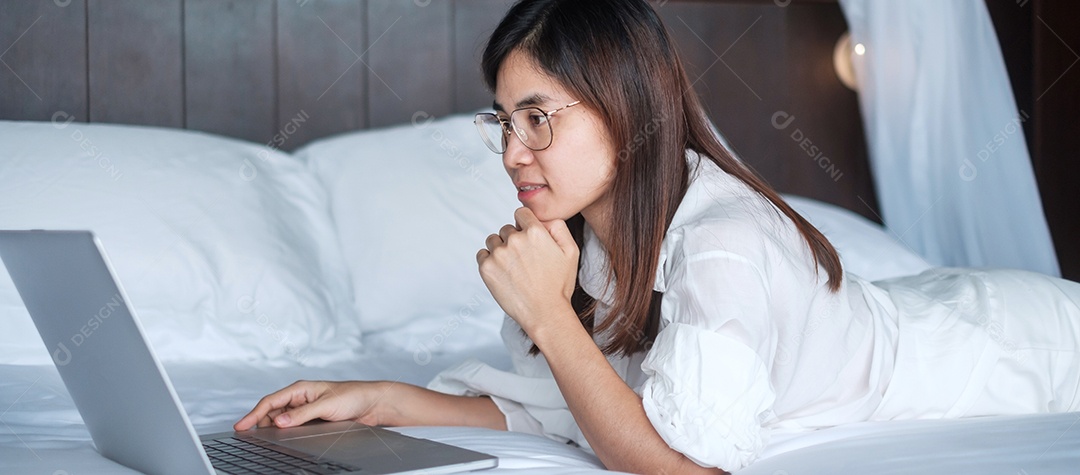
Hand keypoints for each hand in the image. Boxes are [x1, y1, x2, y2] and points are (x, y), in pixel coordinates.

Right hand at [233, 380, 392, 430]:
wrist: (372, 404)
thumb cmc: (353, 396)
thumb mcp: (326, 405)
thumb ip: (302, 414)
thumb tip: (279, 422)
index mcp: (301, 389)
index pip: (270, 401)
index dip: (253, 414)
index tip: (241, 426)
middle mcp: (300, 399)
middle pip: (272, 412)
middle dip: (260, 423)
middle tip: (249, 437)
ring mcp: (305, 410)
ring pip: (280, 421)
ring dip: (272, 429)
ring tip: (263, 440)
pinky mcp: (312, 421)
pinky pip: (292, 427)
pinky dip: (284, 433)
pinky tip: (280, 440)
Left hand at [476, 207, 578, 334]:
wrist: (545, 313)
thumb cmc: (559, 284)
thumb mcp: (571, 251)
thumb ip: (559, 227)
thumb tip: (543, 218)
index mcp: (535, 232)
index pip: (521, 213)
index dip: (525, 225)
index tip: (528, 239)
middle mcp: (515, 239)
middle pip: (507, 228)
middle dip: (514, 239)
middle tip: (524, 261)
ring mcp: (499, 254)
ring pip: (493, 240)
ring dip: (500, 249)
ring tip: (514, 268)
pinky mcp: (486, 268)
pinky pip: (482, 254)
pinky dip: (489, 261)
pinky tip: (503, 273)